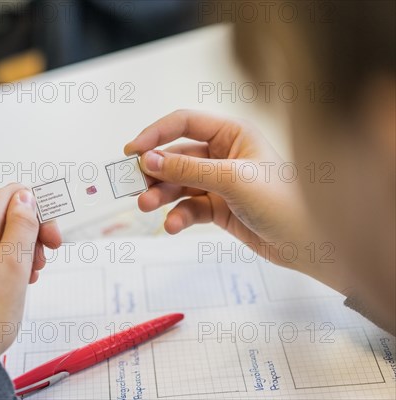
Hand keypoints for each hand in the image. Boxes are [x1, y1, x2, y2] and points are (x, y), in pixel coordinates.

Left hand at [0, 184, 61, 355]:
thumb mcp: (14, 263)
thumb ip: (22, 224)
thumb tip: (25, 197)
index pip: (11, 194)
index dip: (38, 211)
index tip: (51, 237)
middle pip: (4, 214)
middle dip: (30, 232)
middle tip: (42, 260)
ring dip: (20, 249)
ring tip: (28, 276)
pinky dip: (5, 262)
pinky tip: (14, 282)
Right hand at [125, 110, 349, 292]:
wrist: (309, 244)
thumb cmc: (283, 202)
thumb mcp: (231, 179)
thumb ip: (187, 170)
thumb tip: (147, 160)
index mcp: (232, 134)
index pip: (184, 123)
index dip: (155, 133)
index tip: (131, 151)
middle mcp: (223, 154)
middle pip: (175, 156)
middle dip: (155, 172)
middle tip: (135, 186)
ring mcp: (219, 182)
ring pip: (178, 184)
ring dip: (161, 195)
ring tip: (146, 206)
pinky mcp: (217, 207)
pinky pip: (188, 207)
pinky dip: (177, 216)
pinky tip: (172, 226)